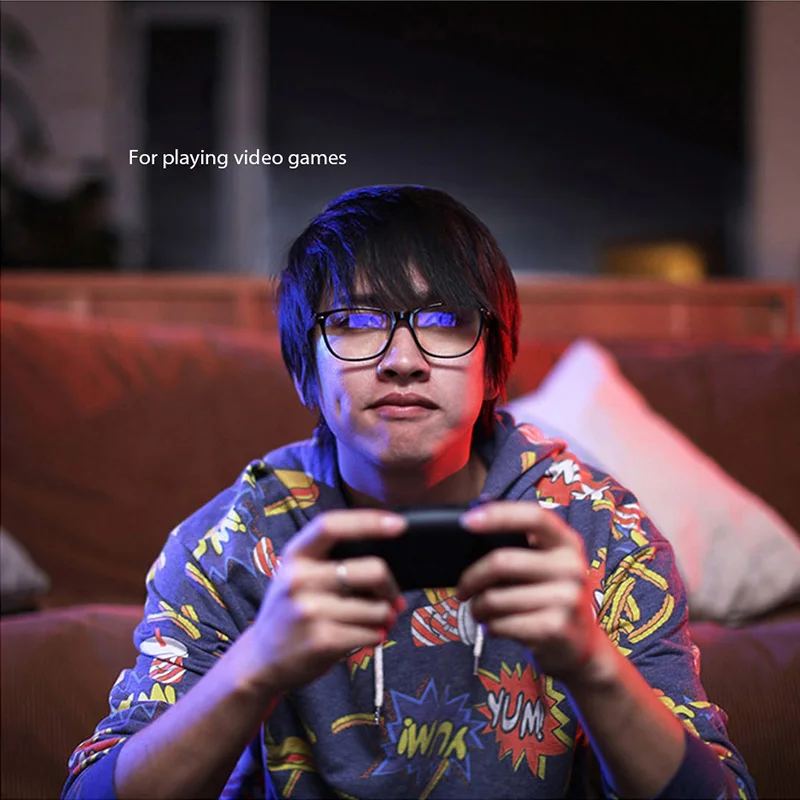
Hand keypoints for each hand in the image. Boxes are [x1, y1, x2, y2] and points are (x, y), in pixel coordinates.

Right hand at [246, 509, 406, 695]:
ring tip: (370, 622)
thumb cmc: (292, 610)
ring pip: (377, 608)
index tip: (399, 525)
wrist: (261, 660)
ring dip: (384, 618)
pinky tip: (363, 637)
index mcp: (296, 555)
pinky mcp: (322, 640)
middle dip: (391, 587)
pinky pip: (371, 633)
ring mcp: (310, 610)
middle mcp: (299, 579)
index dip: (368, 521)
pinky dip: (376, 636)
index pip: (332, 525)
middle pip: (372, 570)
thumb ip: (330, 560)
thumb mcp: (298, 575)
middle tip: (395, 599)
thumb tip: (386, 558)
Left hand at [456, 501, 603, 681]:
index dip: (499, 514)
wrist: (581, 646)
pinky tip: (495, 626)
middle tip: (463, 589)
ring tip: (480, 611)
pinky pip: (502, 624)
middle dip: (471, 577)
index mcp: (567, 542)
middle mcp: (571, 566)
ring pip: (495, 598)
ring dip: (478, 607)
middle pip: (502, 562)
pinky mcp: (555, 628)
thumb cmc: (551, 597)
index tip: (467, 521)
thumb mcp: (547, 565)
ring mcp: (567, 598)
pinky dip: (489, 626)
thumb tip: (472, 528)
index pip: (534, 516)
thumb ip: (519, 546)